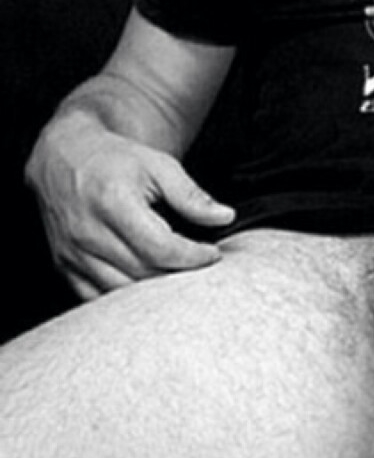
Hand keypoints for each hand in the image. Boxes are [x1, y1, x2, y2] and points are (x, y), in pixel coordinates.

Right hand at [26, 123, 235, 299]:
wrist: (63, 158)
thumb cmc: (115, 160)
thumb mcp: (158, 165)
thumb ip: (191, 195)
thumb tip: (225, 217)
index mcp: (113, 203)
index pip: (160, 248)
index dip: (193, 257)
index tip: (213, 254)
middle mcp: (88, 232)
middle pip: (144, 272)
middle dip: (180, 274)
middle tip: (201, 266)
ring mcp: (72, 253)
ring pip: (122, 291)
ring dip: (155, 292)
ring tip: (178, 275)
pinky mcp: (65, 266)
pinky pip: (97, 298)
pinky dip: (125, 299)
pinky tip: (148, 286)